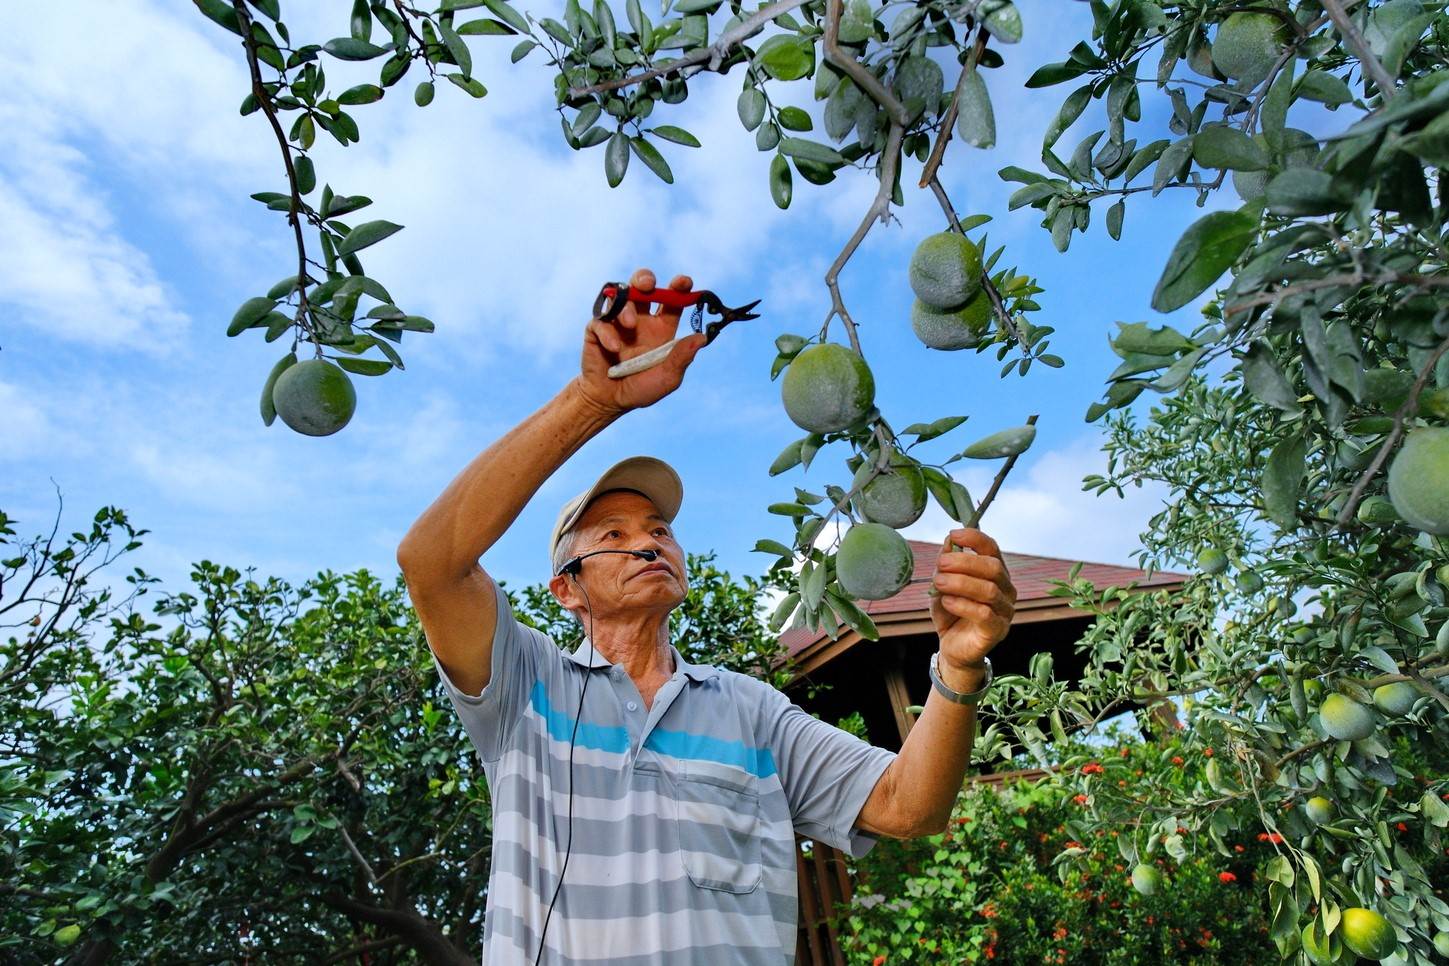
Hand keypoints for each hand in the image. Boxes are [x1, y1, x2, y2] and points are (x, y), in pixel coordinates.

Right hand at [572, 268, 708, 415]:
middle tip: (648, 285)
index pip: (672, 300)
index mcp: (662, 328)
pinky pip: (600, 320)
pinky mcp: (597, 330)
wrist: (610, 401)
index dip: (679, 287)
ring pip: (620, 296)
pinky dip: (607, 331)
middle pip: (643, 286)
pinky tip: (613, 348)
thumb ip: (682, 357)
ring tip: (630, 324)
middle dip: (644, 278)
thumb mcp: (668, 378)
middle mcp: (641, 320)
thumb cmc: (642, 389)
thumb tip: (702, 338)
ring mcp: (617, 323)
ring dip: (626, 306)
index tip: (684, 282)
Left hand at [928, 529, 1014, 674]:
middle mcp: (1006, 589)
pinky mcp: (997, 630)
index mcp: (995, 573)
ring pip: (989, 590)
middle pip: (992, 567)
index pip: (992, 548)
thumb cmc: (951, 612)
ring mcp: (1005, 611)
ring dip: (960, 583)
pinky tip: (947, 602)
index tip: (954, 535)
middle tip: (940, 565)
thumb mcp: (943, 584)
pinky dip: (963, 604)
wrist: (952, 647)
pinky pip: (985, 613)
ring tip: (939, 584)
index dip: (975, 538)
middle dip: (964, 562)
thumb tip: (949, 540)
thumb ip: (946, 564)